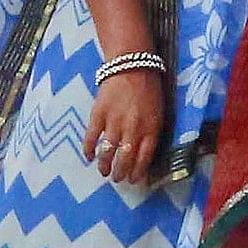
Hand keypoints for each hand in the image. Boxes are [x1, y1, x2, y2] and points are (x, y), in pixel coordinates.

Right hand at [86, 69, 167, 185]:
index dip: (138, 172)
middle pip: (125, 159)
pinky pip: (91, 137)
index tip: (134, 180)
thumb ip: (151, 132)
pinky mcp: (98, 114)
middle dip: (120, 173)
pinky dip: (89, 149)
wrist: (132, 66)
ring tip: (103, 172)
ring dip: (104, 165)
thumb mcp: (158, 112)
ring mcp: (114, 122)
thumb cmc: (149, 90)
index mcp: (150, 128)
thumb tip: (144, 153)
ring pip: (107, 152)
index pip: (144, 158)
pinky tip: (88, 156)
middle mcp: (133, 128)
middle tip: (117, 179)